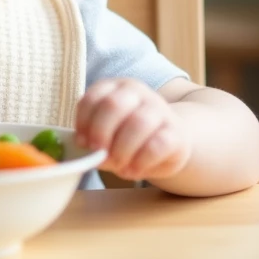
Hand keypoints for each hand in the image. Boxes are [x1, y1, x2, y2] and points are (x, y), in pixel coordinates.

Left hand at [74, 78, 190, 180]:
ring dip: (122, 149)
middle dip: (100, 132)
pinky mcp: (176, 133)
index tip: (82, 142)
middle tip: (98, 152)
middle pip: (114, 105)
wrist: (168, 142)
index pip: (93, 98)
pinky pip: (157, 144)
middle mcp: (138, 93)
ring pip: (138, 123)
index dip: (83, 121)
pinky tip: (133, 170)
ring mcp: (160, 110)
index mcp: (116, 88)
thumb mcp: (108, 135)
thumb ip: (95, 141)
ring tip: (117, 165)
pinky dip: (140, 161)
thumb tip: (90, 154)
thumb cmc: (128, 138)